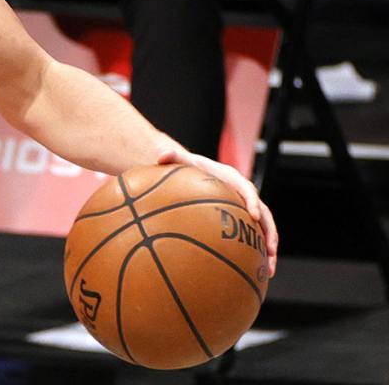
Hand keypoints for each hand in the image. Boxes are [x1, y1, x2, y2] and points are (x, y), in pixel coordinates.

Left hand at [157, 147, 277, 277]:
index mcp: (231, 178)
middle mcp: (243, 194)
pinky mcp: (241, 222)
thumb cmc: (186, 168)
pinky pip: (252, 239)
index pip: (246, 188)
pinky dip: (257, 255)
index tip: (254, 216)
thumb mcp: (178, 161)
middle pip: (263, 213)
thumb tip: (160, 155)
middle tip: (271, 251)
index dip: (253, 201)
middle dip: (270, 232)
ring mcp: (244, 209)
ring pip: (263, 230)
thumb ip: (171, 157)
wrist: (191, 173)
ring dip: (269, 250)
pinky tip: (254, 275)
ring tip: (269, 271)